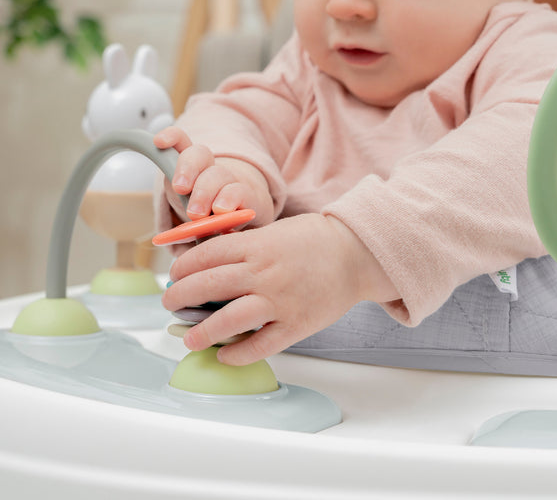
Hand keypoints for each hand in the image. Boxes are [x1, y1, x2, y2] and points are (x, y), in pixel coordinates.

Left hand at [154, 126, 273, 225]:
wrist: (246, 227)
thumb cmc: (210, 223)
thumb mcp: (187, 222)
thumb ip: (179, 228)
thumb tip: (173, 244)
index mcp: (191, 171)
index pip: (182, 144)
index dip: (171, 138)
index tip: (159, 142)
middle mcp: (211, 170)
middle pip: (200, 154)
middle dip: (187, 169)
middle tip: (181, 189)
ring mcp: (231, 181)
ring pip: (219, 174)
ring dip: (206, 191)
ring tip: (199, 214)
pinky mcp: (251, 196)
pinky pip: (240, 192)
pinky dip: (230, 199)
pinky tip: (223, 211)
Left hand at [161, 213, 398, 364]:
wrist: (355, 254)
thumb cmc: (315, 240)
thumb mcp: (276, 231)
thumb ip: (246, 245)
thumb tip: (210, 264)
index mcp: (258, 245)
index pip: (206, 256)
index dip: (183, 268)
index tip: (174, 276)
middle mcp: (264, 272)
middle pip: (208, 286)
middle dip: (180, 296)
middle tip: (170, 303)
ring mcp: (279, 301)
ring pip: (228, 321)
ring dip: (202, 332)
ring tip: (190, 338)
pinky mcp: (295, 325)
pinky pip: (259, 346)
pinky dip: (237, 354)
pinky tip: (225, 354)